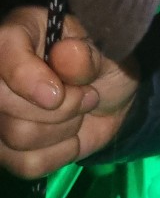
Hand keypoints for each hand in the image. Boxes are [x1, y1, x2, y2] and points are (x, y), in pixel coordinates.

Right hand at [0, 6, 139, 178]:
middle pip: (4, 103)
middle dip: (60, 108)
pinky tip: (70, 136)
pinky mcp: (6, 148)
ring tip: (80, 112)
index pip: (3, 52)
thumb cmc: (105, 65)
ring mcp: (0, 112)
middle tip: (87, 96)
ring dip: (63, 130)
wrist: (110, 100)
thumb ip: (88, 55)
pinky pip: (25, 164)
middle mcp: (1, 71)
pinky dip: (59, 154)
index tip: (56, 94)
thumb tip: (65, 55)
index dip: (25, 77)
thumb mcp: (109, 53)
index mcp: (22, 33)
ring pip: (16, 136)